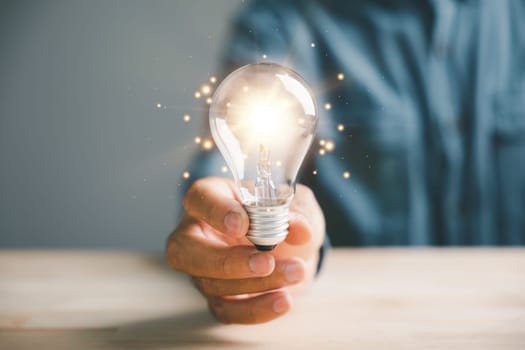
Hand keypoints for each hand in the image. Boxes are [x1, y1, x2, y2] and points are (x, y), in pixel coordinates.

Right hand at [166, 177, 324, 323]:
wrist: (294, 250)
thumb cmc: (284, 217)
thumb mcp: (297, 204)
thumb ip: (298, 213)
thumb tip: (300, 229)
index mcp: (211, 197)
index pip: (199, 199)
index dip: (216, 212)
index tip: (242, 224)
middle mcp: (198, 233)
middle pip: (186, 251)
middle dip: (227, 261)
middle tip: (266, 262)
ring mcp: (203, 269)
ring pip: (212, 284)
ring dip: (257, 284)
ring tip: (294, 272)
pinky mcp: (218, 298)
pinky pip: (227, 311)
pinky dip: (257, 309)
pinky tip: (283, 300)